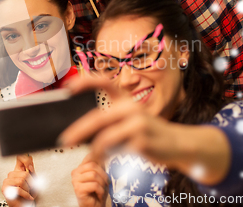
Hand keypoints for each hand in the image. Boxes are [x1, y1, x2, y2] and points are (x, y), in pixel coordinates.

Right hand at [2, 155, 35, 206]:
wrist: (23, 205)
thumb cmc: (28, 194)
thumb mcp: (33, 182)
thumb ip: (32, 172)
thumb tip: (30, 162)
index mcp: (18, 170)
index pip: (20, 158)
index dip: (26, 159)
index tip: (30, 167)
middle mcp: (11, 175)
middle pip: (24, 173)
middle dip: (31, 183)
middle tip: (31, 189)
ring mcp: (7, 182)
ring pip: (21, 181)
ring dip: (28, 189)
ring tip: (28, 193)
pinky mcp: (5, 189)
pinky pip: (18, 189)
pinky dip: (26, 194)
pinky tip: (28, 197)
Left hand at [62, 76, 230, 185]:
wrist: (178, 143)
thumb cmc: (149, 132)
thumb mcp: (132, 119)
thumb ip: (111, 120)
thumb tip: (81, 130)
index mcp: (127, 100)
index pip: (105, 82)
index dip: (86, 82)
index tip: (68, 87)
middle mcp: (131, 108)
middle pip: (98, 117)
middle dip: (78, 130)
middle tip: (65, 140)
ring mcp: (137, 124)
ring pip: (105, 137)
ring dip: (92, 149)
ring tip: (89, 156)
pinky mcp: (141, 141)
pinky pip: (116, 150)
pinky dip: (107, 156)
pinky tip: (105, 159)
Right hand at [72, 153, 107, 206]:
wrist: (95, 206)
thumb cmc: (97, 192)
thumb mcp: (100, 175)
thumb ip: (100, 165)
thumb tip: (104, 153)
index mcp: (80, 167)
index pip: (90, 157)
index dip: (100, 162)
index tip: (105, 168)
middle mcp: (75, 172)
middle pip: (93, 165)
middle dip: (103, 175)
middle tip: (105, 183)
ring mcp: (75, 180)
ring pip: (94, 175)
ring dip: (102, 184)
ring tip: (101, 189)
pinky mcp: (78, 189)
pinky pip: (94, 185)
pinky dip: (100, 190)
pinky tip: (98, 194)